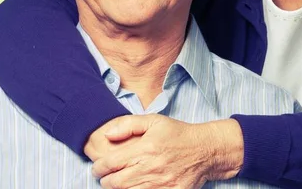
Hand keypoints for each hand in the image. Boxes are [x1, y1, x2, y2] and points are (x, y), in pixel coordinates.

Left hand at [88, 114, 243, 188]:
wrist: (203, 150)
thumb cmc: (176, 134)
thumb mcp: (153, 120)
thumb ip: (128, 124)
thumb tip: (107, 134)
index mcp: (145, 148)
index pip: (111, 163)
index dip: (99, 167)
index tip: (97, 167)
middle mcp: (151, 168)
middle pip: (116, 183)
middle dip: (105, 181)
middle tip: (105, 177)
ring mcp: (160, 185)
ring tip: (117, 183)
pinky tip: (134, 188)